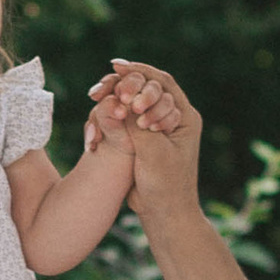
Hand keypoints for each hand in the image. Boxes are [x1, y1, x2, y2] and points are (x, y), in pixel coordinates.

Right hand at [92, 60, 201, 211]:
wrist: (163, 212)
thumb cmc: (165, 185)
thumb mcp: (152, 152)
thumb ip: (136, 125)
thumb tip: (119, 100)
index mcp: (185, 117)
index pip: (163, 83)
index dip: (140, 72)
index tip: (117, 67)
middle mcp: (173, 118)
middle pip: (148, 88)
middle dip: (125, 84)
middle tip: (104, 89)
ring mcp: (156, 127)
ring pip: (133, 102)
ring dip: (114, 98)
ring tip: (95, 97)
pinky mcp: (142, 139)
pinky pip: (125, 119)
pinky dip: (111, 114)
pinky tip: (96, 113)